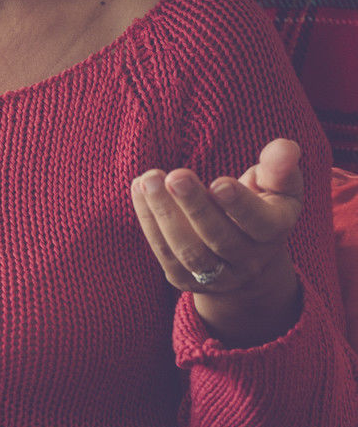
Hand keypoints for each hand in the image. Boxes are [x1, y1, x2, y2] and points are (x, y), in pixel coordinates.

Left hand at [131, 139, 303, 344]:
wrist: (247, 256)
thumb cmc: (262, 204)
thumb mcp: (279, 186)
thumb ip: (280, 166)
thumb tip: (286, 148)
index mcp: (274, 232)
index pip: (260, 223)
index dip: (240, 205)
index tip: (219, 182)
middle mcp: (248, 260)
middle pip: (220, 238)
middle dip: (195, 206)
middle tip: (175, 176)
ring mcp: (217, 275)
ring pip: (189, 251)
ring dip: (165, 214)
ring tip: (149, 179)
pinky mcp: (186, 279)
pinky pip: (165, 254)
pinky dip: (149, 222)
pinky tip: (139, 190)